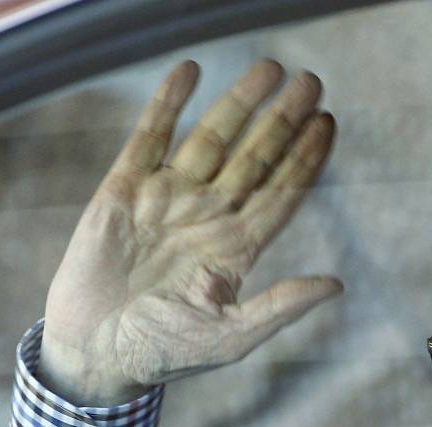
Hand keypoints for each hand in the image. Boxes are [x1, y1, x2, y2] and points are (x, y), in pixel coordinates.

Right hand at [39, 60, 339, 405]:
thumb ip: (281, 307)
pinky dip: (168, 104)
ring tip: (269, 68)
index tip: (327, 122)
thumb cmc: (163, 353)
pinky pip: (151, 137)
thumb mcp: (231, 336)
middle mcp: (207, 215)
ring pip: (212, 139)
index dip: (305, 157)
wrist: (94, 353)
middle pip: (255, 156)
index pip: (281, 191)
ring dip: (238, 103)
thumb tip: (336, 285)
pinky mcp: (124, 190)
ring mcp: (167, 198)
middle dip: (282, 119)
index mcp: (237, 247)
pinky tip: (190, 72)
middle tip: (310, 82)